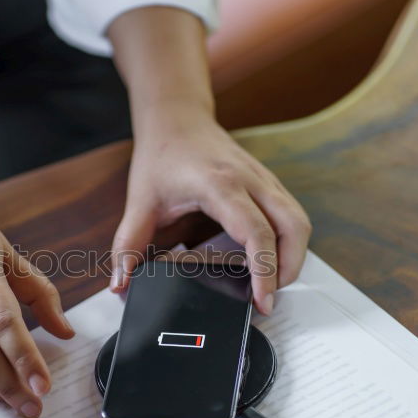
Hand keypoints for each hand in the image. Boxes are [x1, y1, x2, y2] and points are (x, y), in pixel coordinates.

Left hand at [110, 108, 311, 313]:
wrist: (175, 118)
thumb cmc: (161, 155)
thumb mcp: (139, 201)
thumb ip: (128, 245)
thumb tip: (120, 283)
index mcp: (220, 185)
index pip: (256, 232)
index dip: (264, 270)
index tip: (261, 299)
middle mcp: (250, 180)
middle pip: (291, 227)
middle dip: (288, 269)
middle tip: (268, 299)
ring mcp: (264, 178)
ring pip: (298, 220)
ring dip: (293, 256)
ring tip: (271, 283)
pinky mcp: (268, 181)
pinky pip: (291, 213)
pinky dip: (289, 240)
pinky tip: (271, 258)